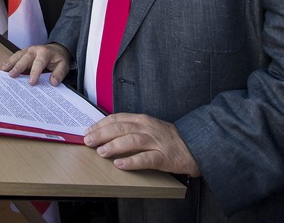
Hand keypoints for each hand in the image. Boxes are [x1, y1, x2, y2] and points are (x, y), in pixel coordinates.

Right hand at [1, 43, 70, 84]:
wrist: (57, 49)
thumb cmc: (59, 59)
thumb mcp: (63, 66)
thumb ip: (59, 74)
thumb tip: (53, 82)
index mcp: (45, 53)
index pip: (39, 63)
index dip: (35, 73)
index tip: (31, 82)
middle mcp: (35, 50)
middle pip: (25, 58)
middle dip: (18, 67)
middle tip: (12, 75)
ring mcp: (28, 50)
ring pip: (18, 56)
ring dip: (10, 63)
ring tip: (4, 70)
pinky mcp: (23, 52)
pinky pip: (15, 56)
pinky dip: (9, 61)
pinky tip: (4, 66)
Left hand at [84, 113, 200, 176]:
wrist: (195, 146)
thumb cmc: (168, 138)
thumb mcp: (148, 127)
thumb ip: (130, 127)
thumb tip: (105, 132)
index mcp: (142, 119)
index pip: (117, 119)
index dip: (100, 124)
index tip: (88, 131)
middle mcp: (148, 128)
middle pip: (120, 128)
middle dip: (101, 134)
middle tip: (88, 141)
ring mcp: (156, 142)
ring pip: (131, 140)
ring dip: (114, 146)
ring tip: (100, 152)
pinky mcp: (164, 157)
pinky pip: (146, 159)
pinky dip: (131, 161)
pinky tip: (120, 164)